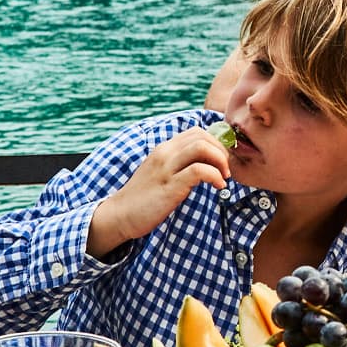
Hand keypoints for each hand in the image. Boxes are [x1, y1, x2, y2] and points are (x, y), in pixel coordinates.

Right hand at [91, 128, 229, 252]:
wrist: (120, 214)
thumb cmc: (143, 197)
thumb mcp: (161, 173)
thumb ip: (178, 164)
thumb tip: (204, 164)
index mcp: (164, 149)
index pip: (196, 132)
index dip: (215, 144)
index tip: (221, 162)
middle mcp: (165, 153)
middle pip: (202, 136)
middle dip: (221, 151)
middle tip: (226, 170)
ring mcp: (166, 168)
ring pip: (202, 147)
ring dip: (220, 161)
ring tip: (223, 178)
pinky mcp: (170, 185)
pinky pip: (199, 170)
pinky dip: (215, 176)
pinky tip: (218, 187)